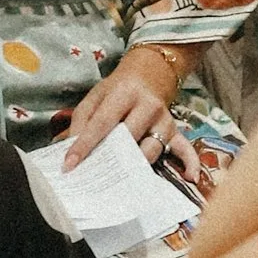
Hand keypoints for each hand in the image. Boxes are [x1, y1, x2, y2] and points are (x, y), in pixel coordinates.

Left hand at [62, 43, 204, 182]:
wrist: (149, 74)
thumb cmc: (118, 90)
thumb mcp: (96, 96)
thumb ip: (81, 120)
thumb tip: (67, 147)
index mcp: (124, 94)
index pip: (102, 122)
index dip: (84, 145)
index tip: (69, 164)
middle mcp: (147, 106)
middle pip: (129, 137)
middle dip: (110, 158)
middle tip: (93, 177)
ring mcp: (164, 120)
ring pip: (152, 148)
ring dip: (136, 167)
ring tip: (121, 183)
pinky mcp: (174, 131)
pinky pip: (185, 148)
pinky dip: (189, 163)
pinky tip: (190, 177)